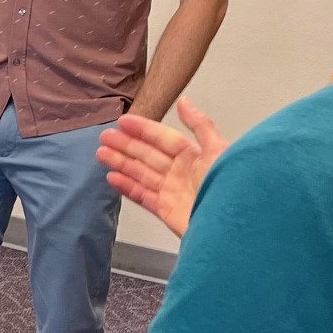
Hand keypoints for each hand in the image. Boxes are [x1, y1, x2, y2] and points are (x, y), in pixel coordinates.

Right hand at [95, 97, 229, 238]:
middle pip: (148, 155)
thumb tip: (185, 103)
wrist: (231, 229)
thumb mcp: (218, 150)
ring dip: (121, 163)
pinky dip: (126, 187)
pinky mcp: (166, 211)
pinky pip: (142, 196)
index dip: (143, 129)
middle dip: (126, 145)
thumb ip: (200, 126)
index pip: (164, 138)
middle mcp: (183, 173)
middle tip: (105, 136)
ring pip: (141, 173)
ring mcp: (173, 192)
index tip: (124, 121)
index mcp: (195, 157)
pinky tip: (113, 178)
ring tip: (101, 154)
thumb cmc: (230, 190)